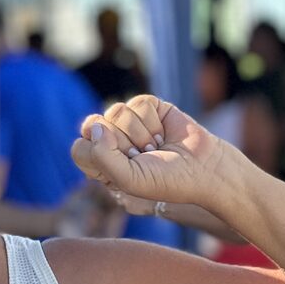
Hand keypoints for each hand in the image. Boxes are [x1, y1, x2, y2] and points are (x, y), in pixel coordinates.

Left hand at [71, 95, 238, 217]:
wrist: (204, 168)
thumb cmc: (166, 180)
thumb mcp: (129, 179)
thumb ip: (102, 157)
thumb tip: (94, 126)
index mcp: (101, 163)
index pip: (80, 148)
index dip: (98, 154)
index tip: (124, 166)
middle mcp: (112, 141)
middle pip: (95, 125)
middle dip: (123, 143)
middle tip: (145, 156)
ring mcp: (130, 123)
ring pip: (115, 111)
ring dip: (141, 133)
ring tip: (156, 146)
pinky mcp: (149, 107)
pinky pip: (137, 102)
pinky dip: (153, 120)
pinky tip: (164, 133)